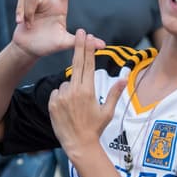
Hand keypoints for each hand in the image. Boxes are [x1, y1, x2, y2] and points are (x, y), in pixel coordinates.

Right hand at [13, 0, 96, 59]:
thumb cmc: (47, 45)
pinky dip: (21, 13)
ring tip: (30, 25)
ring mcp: (36, 1)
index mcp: (60, 5)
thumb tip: (101, 44)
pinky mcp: (24, 5)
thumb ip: (79, 41)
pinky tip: (22, 23)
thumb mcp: (64, 43)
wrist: (29, 49)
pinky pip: (22, 2)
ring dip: (28, 13)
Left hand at [48, 30, 123, 158]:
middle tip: (80, 32)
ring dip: (72, 88)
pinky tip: (68, 109)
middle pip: (76, 63)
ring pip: (67, 83)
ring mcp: (61, 97)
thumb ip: (115, 92)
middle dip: (79, 46)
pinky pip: (57, 92)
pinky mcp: (52, 103)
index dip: (88, 49)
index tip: (88, 36)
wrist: (78, 144)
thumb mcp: (108, 111)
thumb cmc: (95, 128)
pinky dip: (62, 96)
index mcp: (88, 91)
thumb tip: (124, 78)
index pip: (88, 65)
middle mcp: (74, 91)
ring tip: (77, 106)